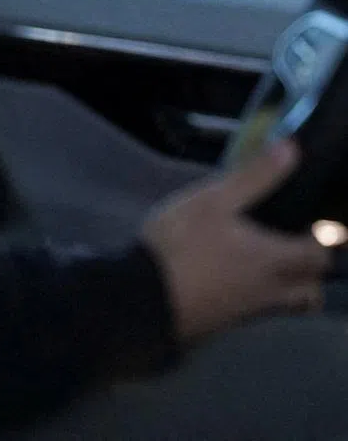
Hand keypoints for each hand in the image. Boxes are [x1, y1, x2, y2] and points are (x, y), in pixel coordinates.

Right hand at [141, 140, 329, 343]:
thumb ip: (254, 177)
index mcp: (275, 260)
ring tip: (265, 263)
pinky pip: (257, 310)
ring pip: (285, 304)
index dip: (323, 240)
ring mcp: (248, 311)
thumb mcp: (214, 200)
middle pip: (310, 292)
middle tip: (295, 247)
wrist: (146, 298)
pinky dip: (257, 295)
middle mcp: (271, 290)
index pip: (320, 257)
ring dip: (288, 287)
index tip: (313, 224)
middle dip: (311, 272)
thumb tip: (291, 149)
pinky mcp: (225, 321)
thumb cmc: (184, 245)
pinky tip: (232, 277)